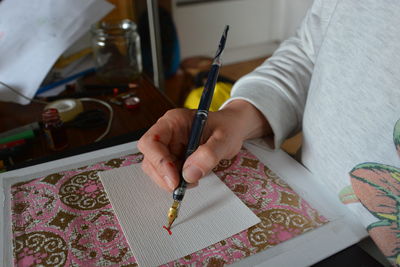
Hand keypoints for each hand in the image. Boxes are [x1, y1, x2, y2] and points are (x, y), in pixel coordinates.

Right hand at [137, 100, 270, 191]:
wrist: (233, 128)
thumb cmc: (228, 127)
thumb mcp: (224, 139)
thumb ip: (209, 155)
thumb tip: (189, 174)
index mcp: (174, 121)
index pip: (151, 141)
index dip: (159, 162)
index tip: (174, 178)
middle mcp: (167, 133)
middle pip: (150, 158)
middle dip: (164, 175)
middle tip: (183, 185)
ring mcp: (169, 146)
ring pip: (156, 169)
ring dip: (170, 180)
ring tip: (193, 179)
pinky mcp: (174, 158)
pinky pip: (167, 174)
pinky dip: (177, 181)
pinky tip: (193, 177)